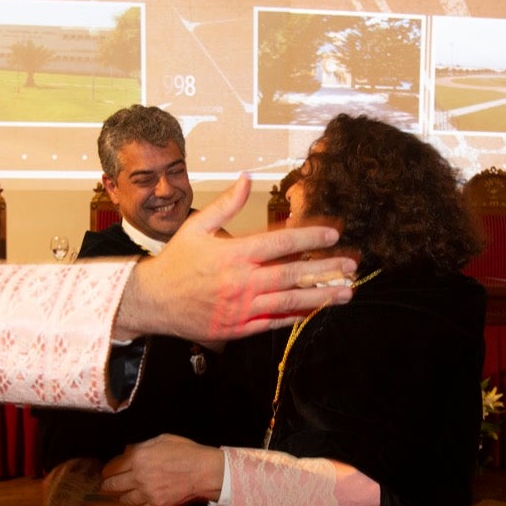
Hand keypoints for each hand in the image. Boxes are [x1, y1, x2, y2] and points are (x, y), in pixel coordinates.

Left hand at [101, 434, 224, 505]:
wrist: (204, 472)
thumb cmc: (186, 451)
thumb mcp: (162, 440)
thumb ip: (141, 446)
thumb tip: (127, 452)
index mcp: (138, 458)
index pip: (113, 467)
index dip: (107, 471)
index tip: (106, 473)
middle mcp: (138, 477)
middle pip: (114, 485)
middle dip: (108, 486)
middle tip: (106, 487)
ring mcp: (147, 493)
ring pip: (125, 500)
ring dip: (121, 498)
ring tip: (121, 497)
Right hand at [113, 174, 354, 342]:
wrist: (154, 301)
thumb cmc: (177, 261)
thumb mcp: (197, 226)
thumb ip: (226, 203)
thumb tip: (248, 177)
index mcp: (234, 254)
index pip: (281, 243)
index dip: (311, 238)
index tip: (333, 235)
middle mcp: (242, 282)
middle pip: (293, 275)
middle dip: (326, 270)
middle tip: (352, 266)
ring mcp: (242, 308)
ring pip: (289, 302)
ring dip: (321, 297)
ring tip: (346, 292)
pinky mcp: (239, 328)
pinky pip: (274, 322)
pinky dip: (297, 316)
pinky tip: (317, 311)